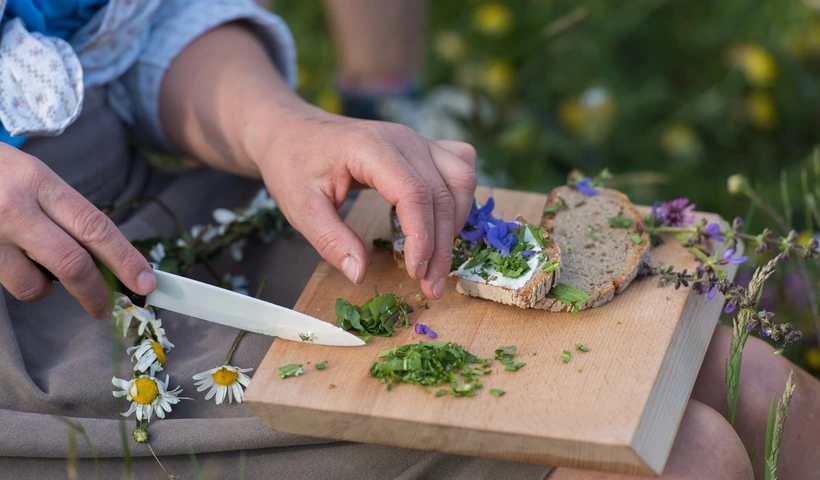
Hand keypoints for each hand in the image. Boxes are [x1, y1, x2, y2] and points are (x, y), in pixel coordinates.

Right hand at [0, 144, 155, 317]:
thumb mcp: (29, 176)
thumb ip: (63, 213)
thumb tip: (105, 259)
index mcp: (39, 182)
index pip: (95, 227)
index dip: (126, 260)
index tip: (146, 283)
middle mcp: (14, 207)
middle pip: (72, 264)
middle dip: (96, 293)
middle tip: (104, 307)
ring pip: (34, 285)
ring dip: (45, 287)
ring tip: (33, 264)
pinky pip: (5, 285)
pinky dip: (16, 281)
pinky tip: (5, 258)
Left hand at [247, 107, 476, 299]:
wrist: (292, 131)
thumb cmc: (294, 166)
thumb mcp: (301, 208)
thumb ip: (331, 241)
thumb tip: (360, 275)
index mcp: (371, 148)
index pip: (414, 193)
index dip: (422, 237)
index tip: (416, 273)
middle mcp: (403, 139)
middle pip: (442, 193)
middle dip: (442, 245)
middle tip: (431, 286)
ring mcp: (417, 140)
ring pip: (461, 179)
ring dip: (457, 223)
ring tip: (438, 261)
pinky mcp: (423, 147)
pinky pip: (460, 166)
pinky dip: (461, 197)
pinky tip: (445, 223)